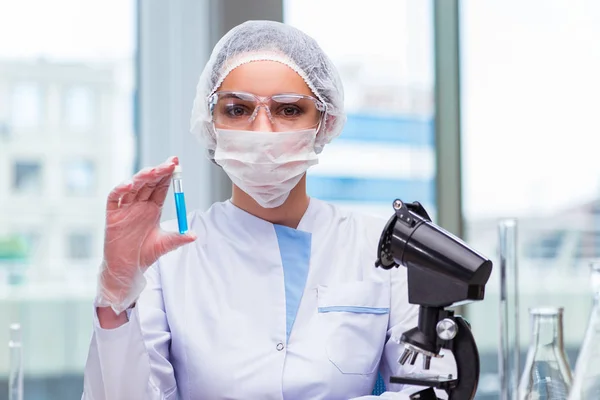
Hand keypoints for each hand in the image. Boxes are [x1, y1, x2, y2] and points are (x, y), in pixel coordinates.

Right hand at [96, 156, 195, 312]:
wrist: (128, 268)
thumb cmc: (146, 254)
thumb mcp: (166, 244)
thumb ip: (179, 238)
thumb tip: (194, 235)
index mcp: (153, 207)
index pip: (161, 186)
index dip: (168, 174)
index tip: (176, 163)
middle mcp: (140, 204)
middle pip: (149, 182)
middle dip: (159, 171)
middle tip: (170, 164)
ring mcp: (126, 208)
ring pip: (133, 186)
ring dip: (142, 177)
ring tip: (153, 171)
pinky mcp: (113, 214)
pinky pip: (115, 198)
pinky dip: (121, 190)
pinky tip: (130, 186)